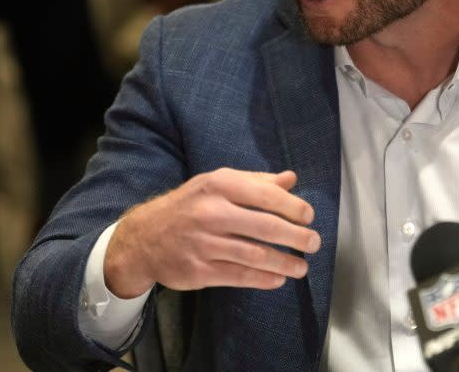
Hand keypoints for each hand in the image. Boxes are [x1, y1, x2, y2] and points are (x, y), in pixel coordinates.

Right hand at [104, 168, 319, 297]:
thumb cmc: (189, 205)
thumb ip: (255, 182)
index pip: (264, 195)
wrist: (144, 237)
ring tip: (302, 267)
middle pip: (263, 226)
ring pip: (253, 255)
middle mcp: (210, 213)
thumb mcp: (217, 184)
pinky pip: (237, 275)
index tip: (309, 216)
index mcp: (218, 186)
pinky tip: (278, 279)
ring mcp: (203, 243)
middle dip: (295, 236)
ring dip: (283, 262)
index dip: (292, 207)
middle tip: (314, 243)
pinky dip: (262, 279)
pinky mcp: (198, 270)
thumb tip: (290, 179)